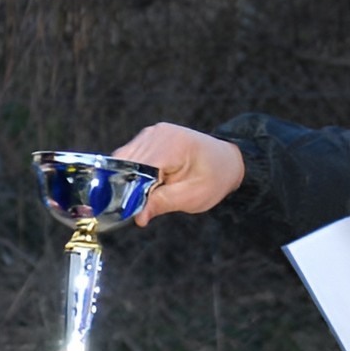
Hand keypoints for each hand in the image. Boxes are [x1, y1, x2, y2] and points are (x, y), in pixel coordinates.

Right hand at [111, 123, 244, 226]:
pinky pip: (130, 156)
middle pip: (125, 162)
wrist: (225, 161)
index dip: (130, 189)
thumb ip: (162, 204)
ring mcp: (152, 133)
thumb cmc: (214, 178)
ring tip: (152, 191)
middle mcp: (157, 134)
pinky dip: (134, 171)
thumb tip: (137, 217)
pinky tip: (150, 181)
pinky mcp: (148, 137)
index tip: (131, 209)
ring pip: (123, 159)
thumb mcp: (192, 197)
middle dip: (129, 185)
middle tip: (143, 204)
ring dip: (131, 178)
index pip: (136, 167)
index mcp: (171, 145)